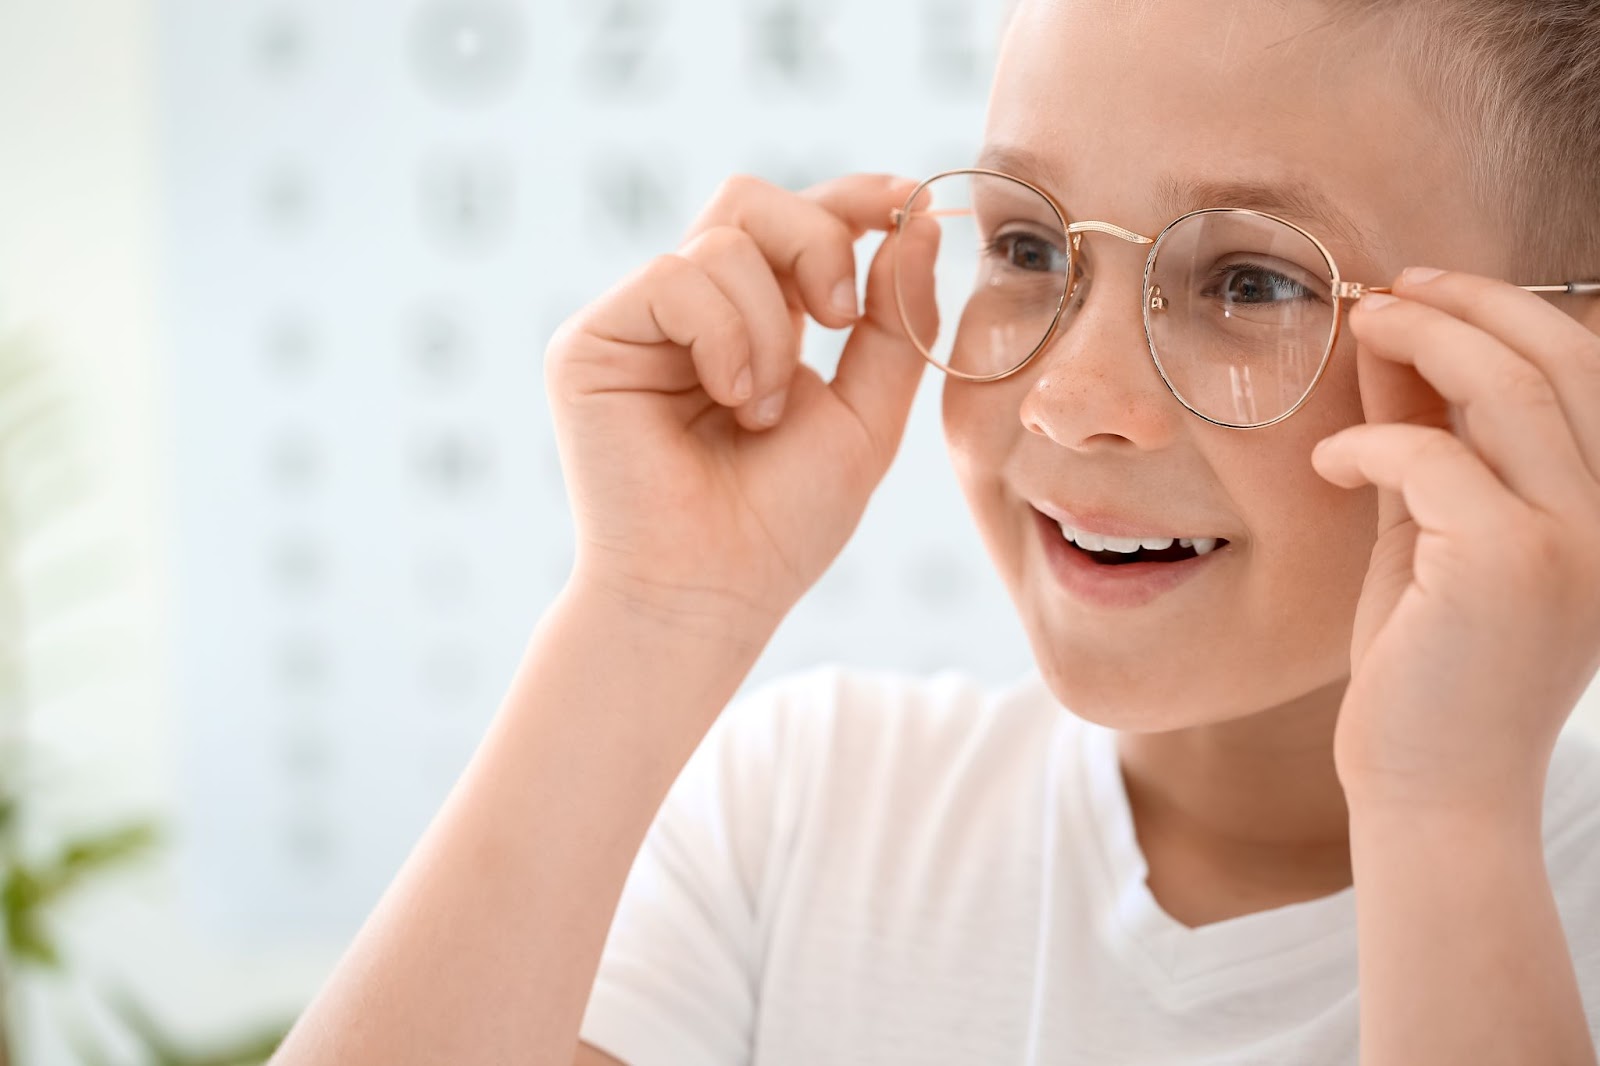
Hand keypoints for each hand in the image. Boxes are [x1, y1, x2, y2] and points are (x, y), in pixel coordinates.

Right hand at [544, 173, 937, 633]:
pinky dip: (725, 337)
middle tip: (842, 317)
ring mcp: (636, 324)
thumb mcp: (864, 418)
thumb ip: (893, 323)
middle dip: (817, 242)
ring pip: (721, 242)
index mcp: (752, 320)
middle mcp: (689, 312)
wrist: (710, 594)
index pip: (793, 220)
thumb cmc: (780, 524)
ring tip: (761, 412)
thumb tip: (917, 222)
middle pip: (750, 200)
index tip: (905, 200)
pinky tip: (728, 401)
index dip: (848, 198)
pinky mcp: (590, 342)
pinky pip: (673, 279)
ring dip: (773, 329)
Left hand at [1311, 269, 1599, 816]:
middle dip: (1472, 303)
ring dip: (1426, 339)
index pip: (1583, 374)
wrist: (1431, 794)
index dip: (1506, 313)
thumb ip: (1428, 452)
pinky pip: (1434, 457)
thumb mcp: (1433, 541)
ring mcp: (1572, 542)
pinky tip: (1328, 462)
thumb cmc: (1426, 670)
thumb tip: (1398, 352)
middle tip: (1389, 288)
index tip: (1427, 289)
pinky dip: (1371, 443)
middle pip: (1560, 360)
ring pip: (1511, 390)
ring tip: (1360, 324)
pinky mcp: (1508, 567)